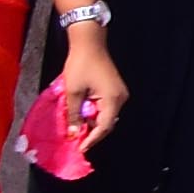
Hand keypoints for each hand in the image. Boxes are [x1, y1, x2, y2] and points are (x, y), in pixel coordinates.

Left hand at [47, 28, 125, 145]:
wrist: (89, 44)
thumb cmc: (80, 66)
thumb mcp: (73, 91)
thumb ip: (74, 114)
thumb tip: (74, 132)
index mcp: (113, 99)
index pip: (104, 126)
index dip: (92, 139)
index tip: (79, 148)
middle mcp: (120, 98)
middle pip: (107, 122)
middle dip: (92, 132)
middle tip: (76, 140)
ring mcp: (119, 93)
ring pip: (106, 114)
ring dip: (92, 121)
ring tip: (76, 128)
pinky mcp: (114, 89)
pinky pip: (106, 106)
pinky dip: (94, 112)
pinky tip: (82, 114)